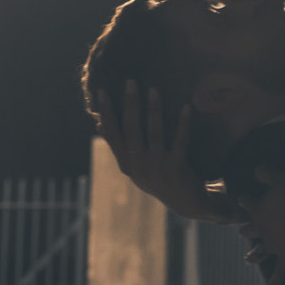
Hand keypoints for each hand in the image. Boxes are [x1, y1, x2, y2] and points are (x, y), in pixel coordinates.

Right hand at [92, 82, 235, 222]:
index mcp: (126, 163)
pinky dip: (183, 124)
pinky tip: (186, 107)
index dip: (106, 112)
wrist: (186, 203)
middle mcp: (139, 165)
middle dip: (130, 104)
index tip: (102, 91)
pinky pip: (180, 142)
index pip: (112, 133)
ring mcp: (158, 167)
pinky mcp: (177, 169)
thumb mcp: (135, 165)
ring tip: (154, 89)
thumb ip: (119, 145)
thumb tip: (98, 123)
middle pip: (132, 130)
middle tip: (131, 81)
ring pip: (155, 133)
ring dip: (154, 110)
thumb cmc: (158, 177)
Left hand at [239, 170, 284, 284]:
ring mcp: (274, 244)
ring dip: (254, 255)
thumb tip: (255, 170)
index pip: (247, 203)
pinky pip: (281, 272)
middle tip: (241, 231)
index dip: (245, 200)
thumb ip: (264, 172)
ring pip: (260, 251)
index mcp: (258, 209)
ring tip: (248, 259)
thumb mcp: (280, 175)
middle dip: (245, 230)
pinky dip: (276, 282)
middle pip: (249, 230)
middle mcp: (262, 229)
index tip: (242, 198)